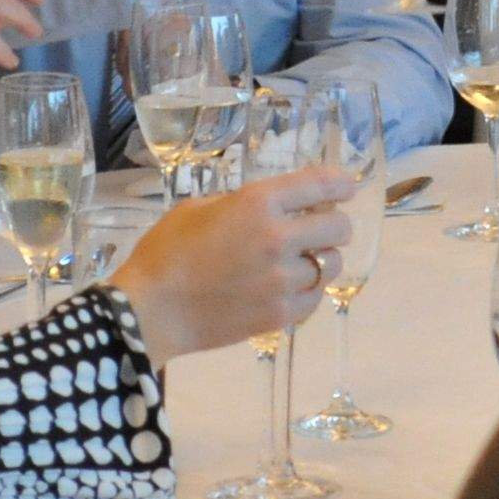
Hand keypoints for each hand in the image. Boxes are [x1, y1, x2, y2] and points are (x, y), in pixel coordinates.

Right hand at [115, 168, 353, 355]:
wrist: (150, 311)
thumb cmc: (165, 253)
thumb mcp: (197, 209)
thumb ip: (238, 203)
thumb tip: (267, 207)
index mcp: (257, 203)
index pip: (318, 185)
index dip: (340, 183)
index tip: (347, 187)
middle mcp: (278, 238)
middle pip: (338, 227)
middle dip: (334, 224)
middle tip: (320, 229)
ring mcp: (283, 280)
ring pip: (330, 264)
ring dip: (320, 259)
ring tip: (300, 262)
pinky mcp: (281, 314)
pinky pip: (315, 298)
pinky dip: (308, 290)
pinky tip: (289, 288)